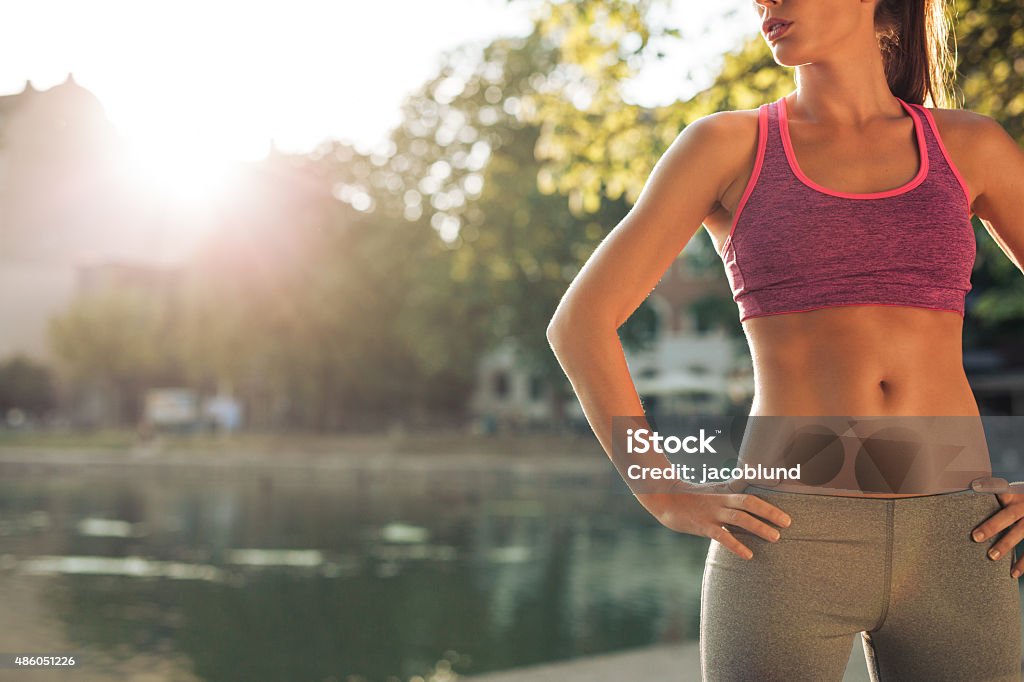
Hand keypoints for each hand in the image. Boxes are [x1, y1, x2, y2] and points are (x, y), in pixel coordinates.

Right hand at [639, 480, 792, 559]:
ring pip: (738, 518)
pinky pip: (721, 535)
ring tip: (775, 538)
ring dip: (758, 527)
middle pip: (748, 504)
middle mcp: (720, 502)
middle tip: (787, 524)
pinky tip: (748, 555)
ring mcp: (710, 514)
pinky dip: (736, 545)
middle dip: (769, 513)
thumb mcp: (711, 493)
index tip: (786, 517)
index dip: (769, 506)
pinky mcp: (701, 525)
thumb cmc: (691, 498)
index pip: (750, 498)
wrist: (664, 499)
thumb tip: (747, 499)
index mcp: (723, 494)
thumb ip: (728, 495)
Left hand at [972, 490, 1023, 577]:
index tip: (974, 486)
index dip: (989, 486)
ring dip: (1006, 545)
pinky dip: (1023, 563)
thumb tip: (970, 487)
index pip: (1001, 488)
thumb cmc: (1021, 503)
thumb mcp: (1014, 494)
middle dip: (993, 525)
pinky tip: (1013, 573)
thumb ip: (995, 492)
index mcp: (1015, 496)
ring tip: (991, 557)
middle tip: (975, 537)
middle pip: (1009, 515)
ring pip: (1020, 533)